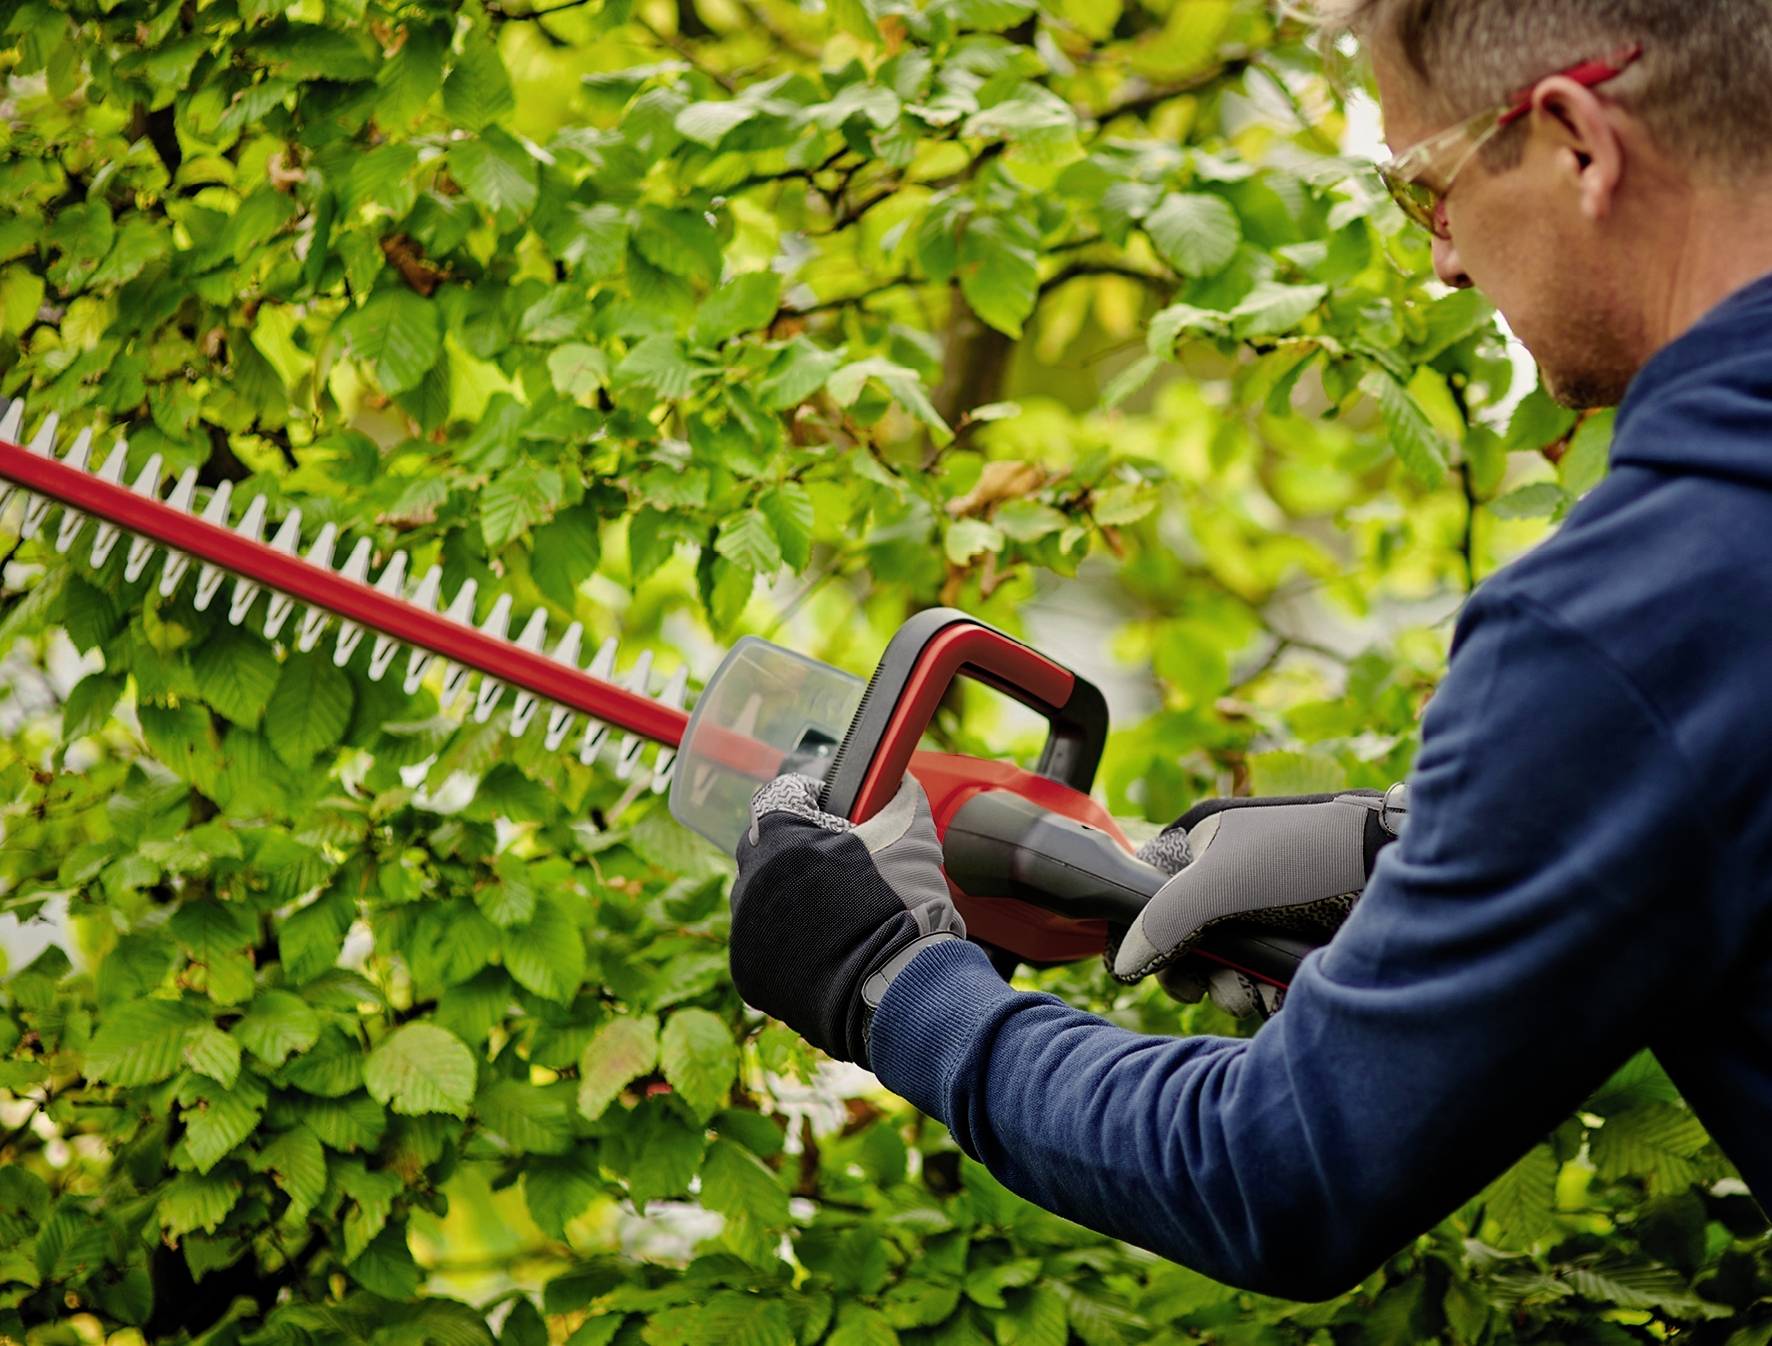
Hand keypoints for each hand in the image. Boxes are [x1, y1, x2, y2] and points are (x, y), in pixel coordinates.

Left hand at [729, 774, 964, 1065]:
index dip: (809, 799)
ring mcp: (745, 931)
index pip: (781, 798)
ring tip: (833, 913)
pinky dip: (784, 942)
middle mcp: (750, 883)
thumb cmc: (903, 908)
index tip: (831, 810)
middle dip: (795, 851)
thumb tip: (897, 779)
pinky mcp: (749, 973)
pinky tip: (822, 947)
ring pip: (761, 899)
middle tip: (836, 866)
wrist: (898, 991)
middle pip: (765, 850)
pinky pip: (761, 944)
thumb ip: (898, 796)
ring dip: (788, 898)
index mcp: (780, 840)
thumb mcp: (912, 835)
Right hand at [1114, 786, 1407, 1018]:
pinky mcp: (1296, 938)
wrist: (1398, 862)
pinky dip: (1269, 993)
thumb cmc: (1309, 854)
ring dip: (1236, 989)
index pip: (1147, 896)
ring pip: (1226, 967)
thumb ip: (1163, 922)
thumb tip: (1124, 964)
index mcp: (1200, 844)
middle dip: (1200, 973)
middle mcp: (1227, 877)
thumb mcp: (1221, 883)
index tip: (1161, 970)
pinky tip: (1282, 996)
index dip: (1146, 938)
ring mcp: (1263, 909)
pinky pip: (1264, 976)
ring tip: (1257, 990)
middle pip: (1186, 942)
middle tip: (1213, 986)